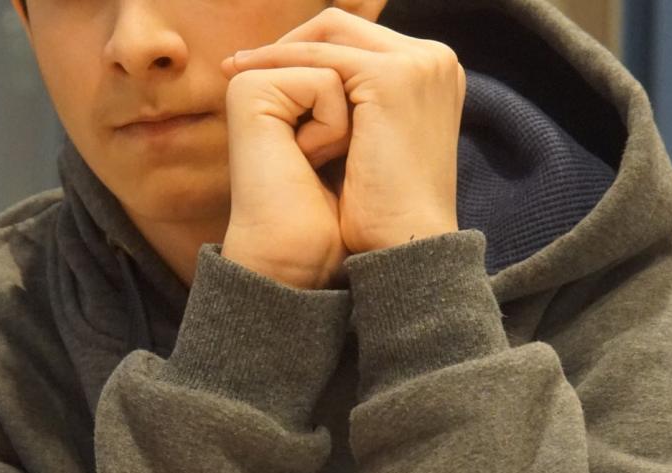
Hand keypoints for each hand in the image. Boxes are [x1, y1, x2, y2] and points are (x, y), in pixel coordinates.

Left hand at [225, 8, 464, 253]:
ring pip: (330, 35)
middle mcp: (434, 59)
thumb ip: (358, 107)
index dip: (306, 50)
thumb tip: (312, 88)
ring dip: (283, 55)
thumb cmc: (383, 209)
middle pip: (344, 27)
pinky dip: (283, 65)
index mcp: (431, 74)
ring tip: (238, 69)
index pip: (358, 41)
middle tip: (241, 63)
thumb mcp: (373, 142)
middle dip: (289, 43)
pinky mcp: (394, 78)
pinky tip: (247, 77)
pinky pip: (321, 57)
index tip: (260, 66)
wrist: (402, 245)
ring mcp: (419, 64)